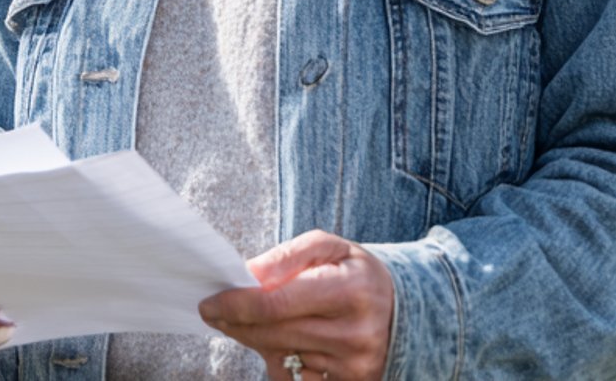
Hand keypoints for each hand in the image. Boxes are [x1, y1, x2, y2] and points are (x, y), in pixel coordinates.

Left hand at [198, 229, 395, 380]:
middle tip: (214, 310)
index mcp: (349, 290)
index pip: (277, 303)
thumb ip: (288, 256)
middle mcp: (354, 334)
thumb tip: (249, 274)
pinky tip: (283, 341)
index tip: (209, 302)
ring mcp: (352, 366)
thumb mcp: (329, 247)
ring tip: (254, 320)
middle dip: (235, 322)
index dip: (236, 304)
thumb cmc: (356, 273)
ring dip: (256, 339)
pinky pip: (294, 378)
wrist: (405, 312)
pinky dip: (279, 359)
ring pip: (279, 357)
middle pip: (272, 333)